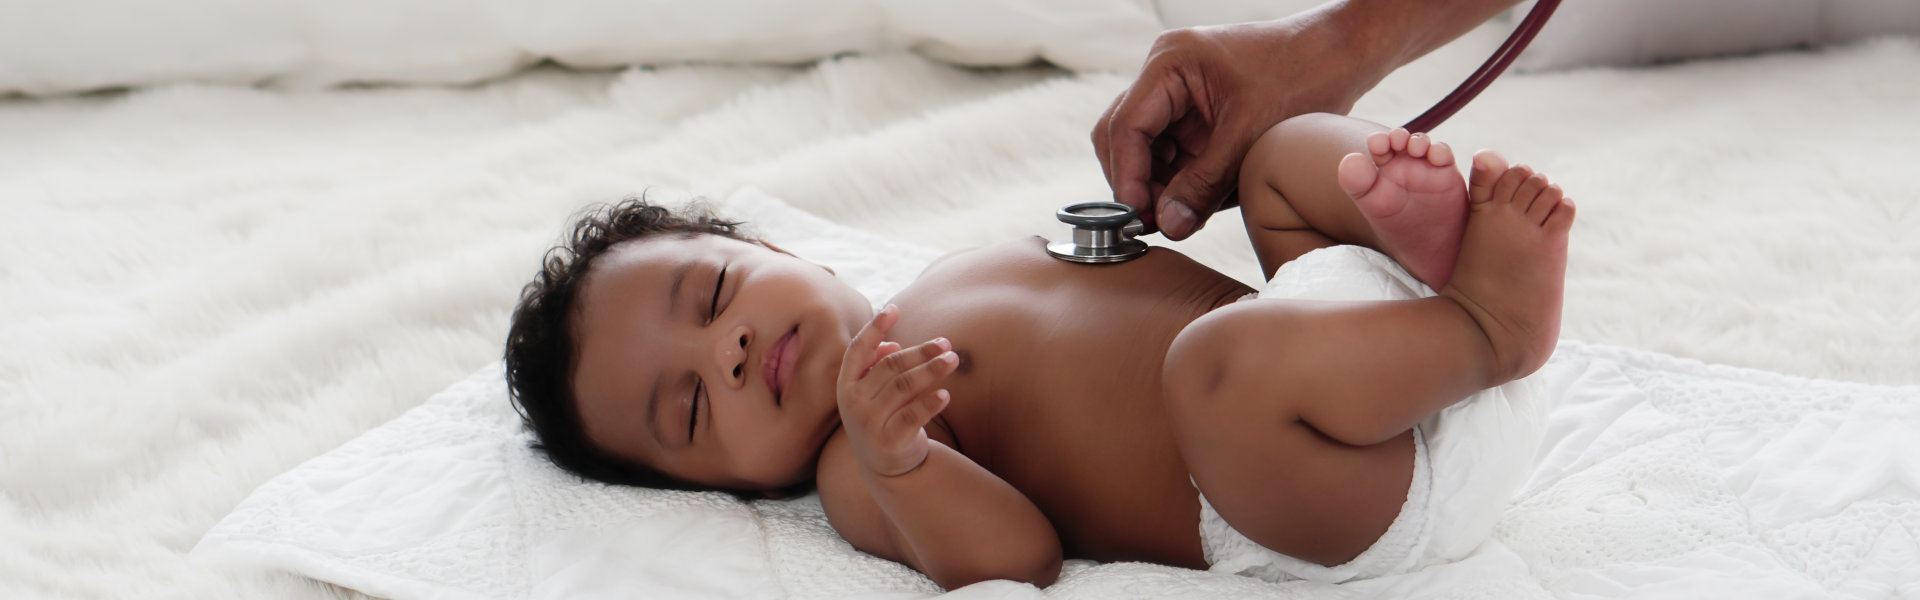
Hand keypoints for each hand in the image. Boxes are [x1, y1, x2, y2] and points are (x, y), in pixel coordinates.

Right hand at [837, 305, 959, 477]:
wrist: (886, 469)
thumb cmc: (883, 418)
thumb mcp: (874, 393)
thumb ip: (878, 367)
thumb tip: (891, 346)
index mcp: (846, 384)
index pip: (858, 349)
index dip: (875, 328)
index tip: (894, 309)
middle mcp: (853, 402)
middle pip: (890, 366)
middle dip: (920, 352)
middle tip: (946, 343)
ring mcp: (869, 423)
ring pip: (904, 387)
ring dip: (931, 370)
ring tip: (953, 360)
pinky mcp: (889, 442)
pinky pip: (913, 416)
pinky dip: (930, 403)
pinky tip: (945, 394)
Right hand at [1093, 11, 1382, 239]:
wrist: (1342, 54)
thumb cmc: (1303, 76)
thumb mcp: (1250, 136)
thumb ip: (1204, 184)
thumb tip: (1167, 227)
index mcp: (1170, 63)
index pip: (1126, 126)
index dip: (1127, 177)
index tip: (1139, 216)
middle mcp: (1165, 73)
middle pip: (1124, 137)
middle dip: (1138, 182)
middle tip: (1158, 223)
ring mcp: (1178, 91)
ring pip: (1145, 149)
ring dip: (1160, 184)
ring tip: (1188, 213)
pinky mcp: (1195, 110)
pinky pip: (1172, 151)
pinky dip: (1181, 178)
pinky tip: (1204, 198)